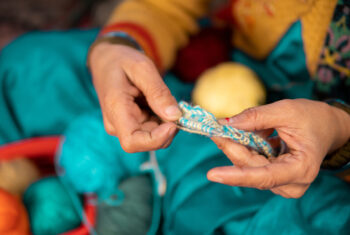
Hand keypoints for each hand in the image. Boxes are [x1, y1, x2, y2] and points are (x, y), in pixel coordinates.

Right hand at [89, 42, 181, 151]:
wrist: (106, 61)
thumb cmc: (122, 61)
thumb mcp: (142, 68)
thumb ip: (158, 92)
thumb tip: (175, 116)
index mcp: (115, 110)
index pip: (132, 142)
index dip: (156, 140)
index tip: (174, 124)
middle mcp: (117, 124)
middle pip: (147, 141)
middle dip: (167, 128)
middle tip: (176, 105)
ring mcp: (123, 127)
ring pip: (153, 137)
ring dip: (166, 123)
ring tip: (163, 98)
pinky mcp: (131, 125)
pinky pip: (152, 130)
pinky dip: (162, 119)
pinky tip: (159, 102)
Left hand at [207, 99, 349, 197]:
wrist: (326, 127)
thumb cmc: (312, 118)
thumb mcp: (286, 111)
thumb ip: (256, 117)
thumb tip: (226, 123)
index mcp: (301, 169)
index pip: (264, 177)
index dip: (236, 176)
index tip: (212, 174)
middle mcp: (291, 184)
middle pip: (250, 168)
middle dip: (232, 147)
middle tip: (217, 128)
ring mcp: (282, 184)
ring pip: (247, 166)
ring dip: (240, 145)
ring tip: (249, 126)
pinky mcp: (274, 179)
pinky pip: (251, 164)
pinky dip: (247, 147)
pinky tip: (255, 134)